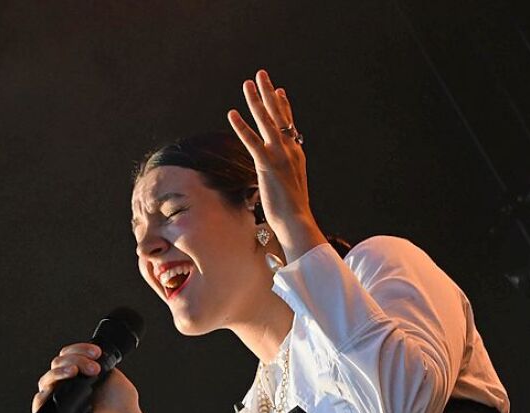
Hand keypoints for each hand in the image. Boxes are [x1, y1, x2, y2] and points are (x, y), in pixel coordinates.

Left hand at [227, 69, 325, 262]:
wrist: (297, 222)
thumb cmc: (293, 211)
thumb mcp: (290, 186)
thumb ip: (284, 174)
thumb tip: (278, 175)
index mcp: (296, 155)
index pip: (289, 124)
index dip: (283, 106)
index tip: (279, 90)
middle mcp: (290, 151)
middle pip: (278, 115)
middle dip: (269, 93)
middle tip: (261, 74)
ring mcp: (279, 156)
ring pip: (267, 122)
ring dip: (256, 101)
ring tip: (247, 84)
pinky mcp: (267, 165)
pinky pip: (252, 141)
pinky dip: (241, 126)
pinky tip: (232, 113)